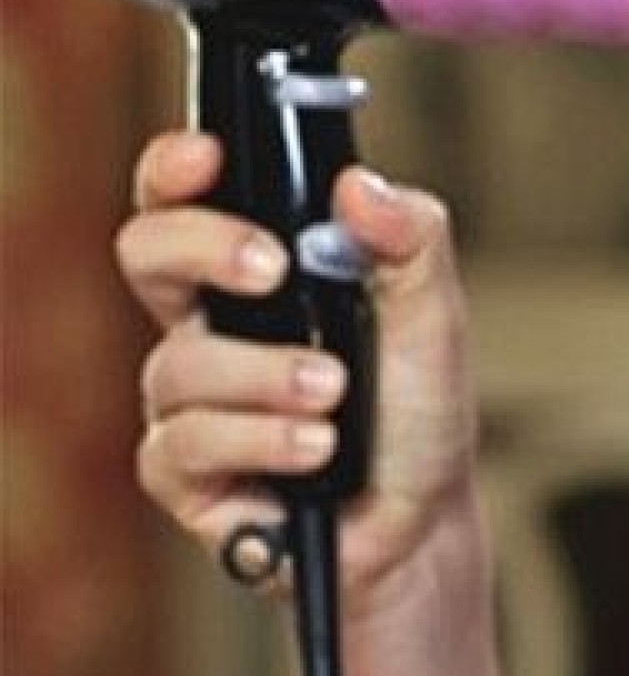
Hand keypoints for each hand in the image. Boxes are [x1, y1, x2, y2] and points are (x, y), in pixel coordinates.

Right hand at [118, 130, 482, 622]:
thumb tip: (360, 185)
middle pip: (146, 254)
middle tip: (272, 268)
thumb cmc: (418, 409)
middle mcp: (211, 325)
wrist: (423, 519)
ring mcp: (189, 399)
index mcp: (260, 272)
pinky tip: (316, 452)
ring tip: (335, 395)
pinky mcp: (185, 473)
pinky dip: (263, 441)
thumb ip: (411, 240)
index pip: (190, 198)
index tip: (209, 156)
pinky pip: (187, 443)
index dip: (177, 168)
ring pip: (181, 363)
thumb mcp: (435, 315)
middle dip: (202, 247)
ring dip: (267, 375)